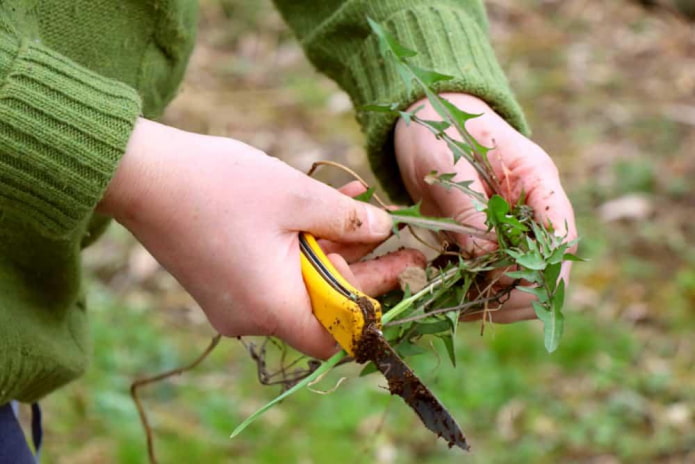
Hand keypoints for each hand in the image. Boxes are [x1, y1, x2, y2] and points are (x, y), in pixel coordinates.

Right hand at [98, 118, 424, 358]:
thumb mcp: (298, 197)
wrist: (140, 172)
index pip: (339, 336)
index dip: (376, 307)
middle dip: (362, 265)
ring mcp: (233, 301)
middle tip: (396, 233)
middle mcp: (251, 317)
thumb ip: (350, 220)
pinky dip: (303, 243)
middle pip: (324, 304)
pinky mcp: (222, 280)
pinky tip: (327, 205)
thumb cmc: (219, 185)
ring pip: (301, 281)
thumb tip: (386, 229)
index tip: (402, 268)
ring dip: (334, 246)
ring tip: (365, 207)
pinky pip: (275, 270)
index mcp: (272, 308)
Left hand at [394, 93, 576, 321]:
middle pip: (553, 267)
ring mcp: (517, 226)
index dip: (539, 266)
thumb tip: (485, 255)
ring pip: (531, 280)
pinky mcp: (494, 240)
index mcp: (536, 179)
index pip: (562, 234)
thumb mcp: (446, 161)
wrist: (426, 118)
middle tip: (479, 300)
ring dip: (504, 300)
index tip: (499, 277)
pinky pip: (502, 278)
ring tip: (465, 304)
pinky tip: (459, 299)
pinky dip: (485, 295)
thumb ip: (467, 206)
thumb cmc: (438, 127)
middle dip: (522, 292)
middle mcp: (534, 208)